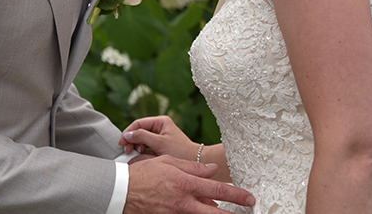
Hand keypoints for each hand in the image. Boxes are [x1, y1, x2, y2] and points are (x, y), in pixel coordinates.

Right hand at [120, 116, 197, 160]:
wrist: (195, 162)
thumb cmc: (180, 152)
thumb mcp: (159, 143)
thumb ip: (142, 136)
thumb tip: (127, 134)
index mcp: (161, 121)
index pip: (139, 123)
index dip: (128, 132)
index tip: (122, 142)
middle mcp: (160, 127)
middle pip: (139, 130)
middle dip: (132, 139)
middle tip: (127, 149)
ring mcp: (160, 136)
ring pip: (142, 138)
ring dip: (137, 145)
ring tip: (135, 153)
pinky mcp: (160, 145)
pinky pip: (147, 145)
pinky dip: (142, 149)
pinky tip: (141, 155)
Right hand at [124, 156, 254, 213]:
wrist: (122, 191)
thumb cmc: (144, 174)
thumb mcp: (168, 162)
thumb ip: (192, 167)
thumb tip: (211, 169)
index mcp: (185, 183)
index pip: (217, 189)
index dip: (236, 195)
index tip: (249, 198)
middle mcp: (183, 201)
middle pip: (215, 211)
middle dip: (233, 213)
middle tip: (248, 209)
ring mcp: (177, 213)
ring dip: (214, 212)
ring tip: (222, 210)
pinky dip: (197, 213)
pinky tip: (203, 208)